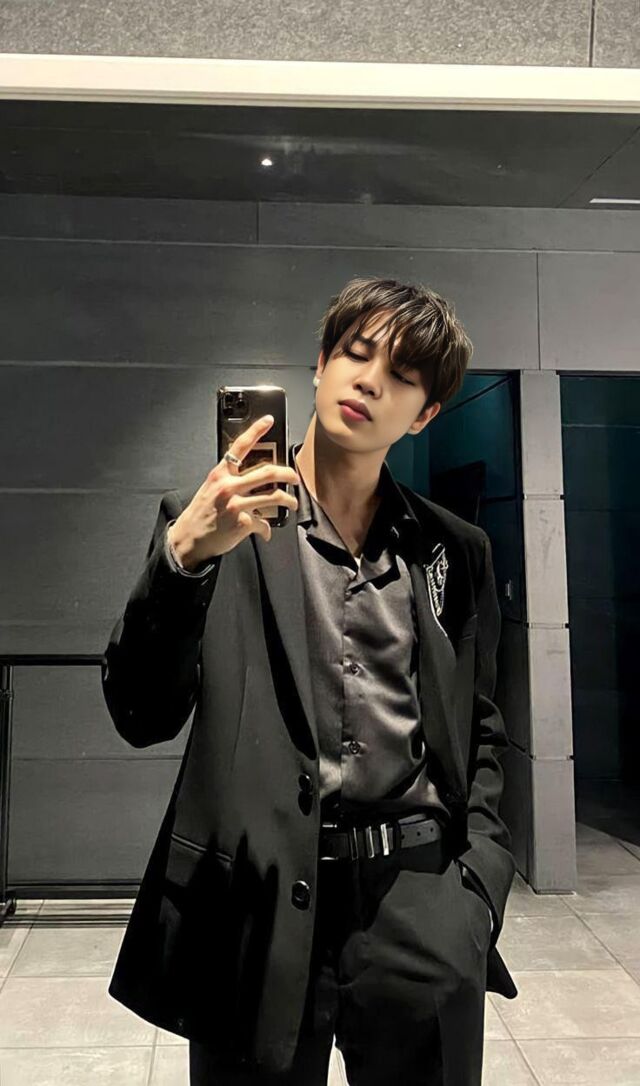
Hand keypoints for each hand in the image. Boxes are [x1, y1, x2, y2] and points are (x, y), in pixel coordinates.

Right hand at [167, 416, 299, 570]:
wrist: (189, 538)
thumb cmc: (201, 513)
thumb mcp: (210, 488)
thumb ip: (229, 480)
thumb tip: (255, 478)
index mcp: (220, 474)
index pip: (240, 446)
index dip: (256, 431)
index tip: (269, 420)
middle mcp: (228, 486)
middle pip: (268, 472)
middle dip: (288, 474)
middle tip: (294, 477)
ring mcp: (236, 504)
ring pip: (274, 497)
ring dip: (289, 500)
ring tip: (292, 503)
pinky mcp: (242, 522)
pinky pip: (264, 522)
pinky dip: (267, 529)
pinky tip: (266, 531)